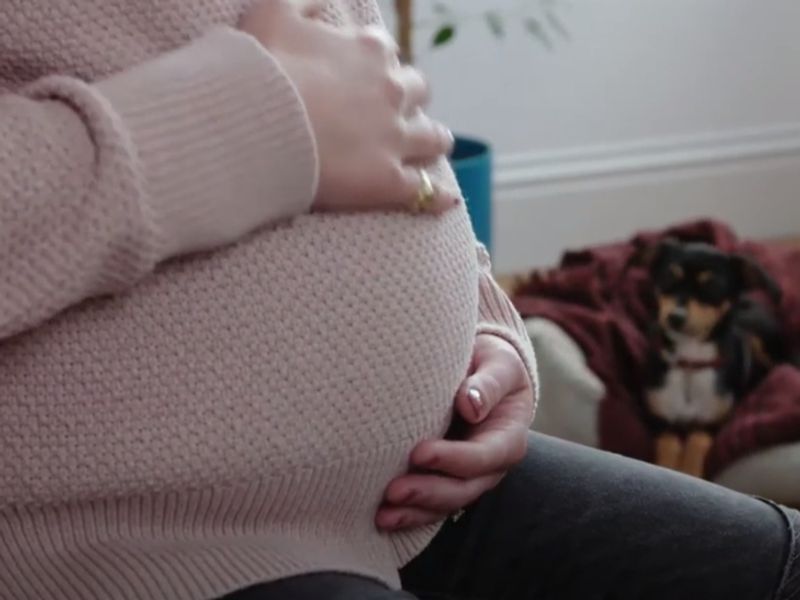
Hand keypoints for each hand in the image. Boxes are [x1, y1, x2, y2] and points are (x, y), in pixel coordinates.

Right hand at [240, 0, 457, 213]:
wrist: (256, 126)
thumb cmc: (259, 69)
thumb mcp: (273, 11)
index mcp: (369, 50)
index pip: (386, 51)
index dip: (376, 64)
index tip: (362, 75)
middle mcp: (392, 91)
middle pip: (417, 90)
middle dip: (409, 98)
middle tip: (394, 111)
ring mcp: (395, 138)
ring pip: (432, 138)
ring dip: (433, 139)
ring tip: (432, 146)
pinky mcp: (389, 181)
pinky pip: (424, 191)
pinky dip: (437, 197)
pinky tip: (446, 202)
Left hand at [377, 334, 532, 530]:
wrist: (484, 374)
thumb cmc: (492, 365)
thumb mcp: (499, 364)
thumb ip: (488, 383)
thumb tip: (470, 406)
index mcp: (508, 437)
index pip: (483, 456)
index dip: (453, 459)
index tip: (419, 453)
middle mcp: (490, 466)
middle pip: (463, 489)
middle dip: (428, 492)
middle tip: (393, 490)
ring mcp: (469, 478)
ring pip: (445, 504)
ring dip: (414, 511)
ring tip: (382, 514)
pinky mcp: (447, 481)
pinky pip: (430, 506)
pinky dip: (408, 514)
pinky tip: (381, 517)